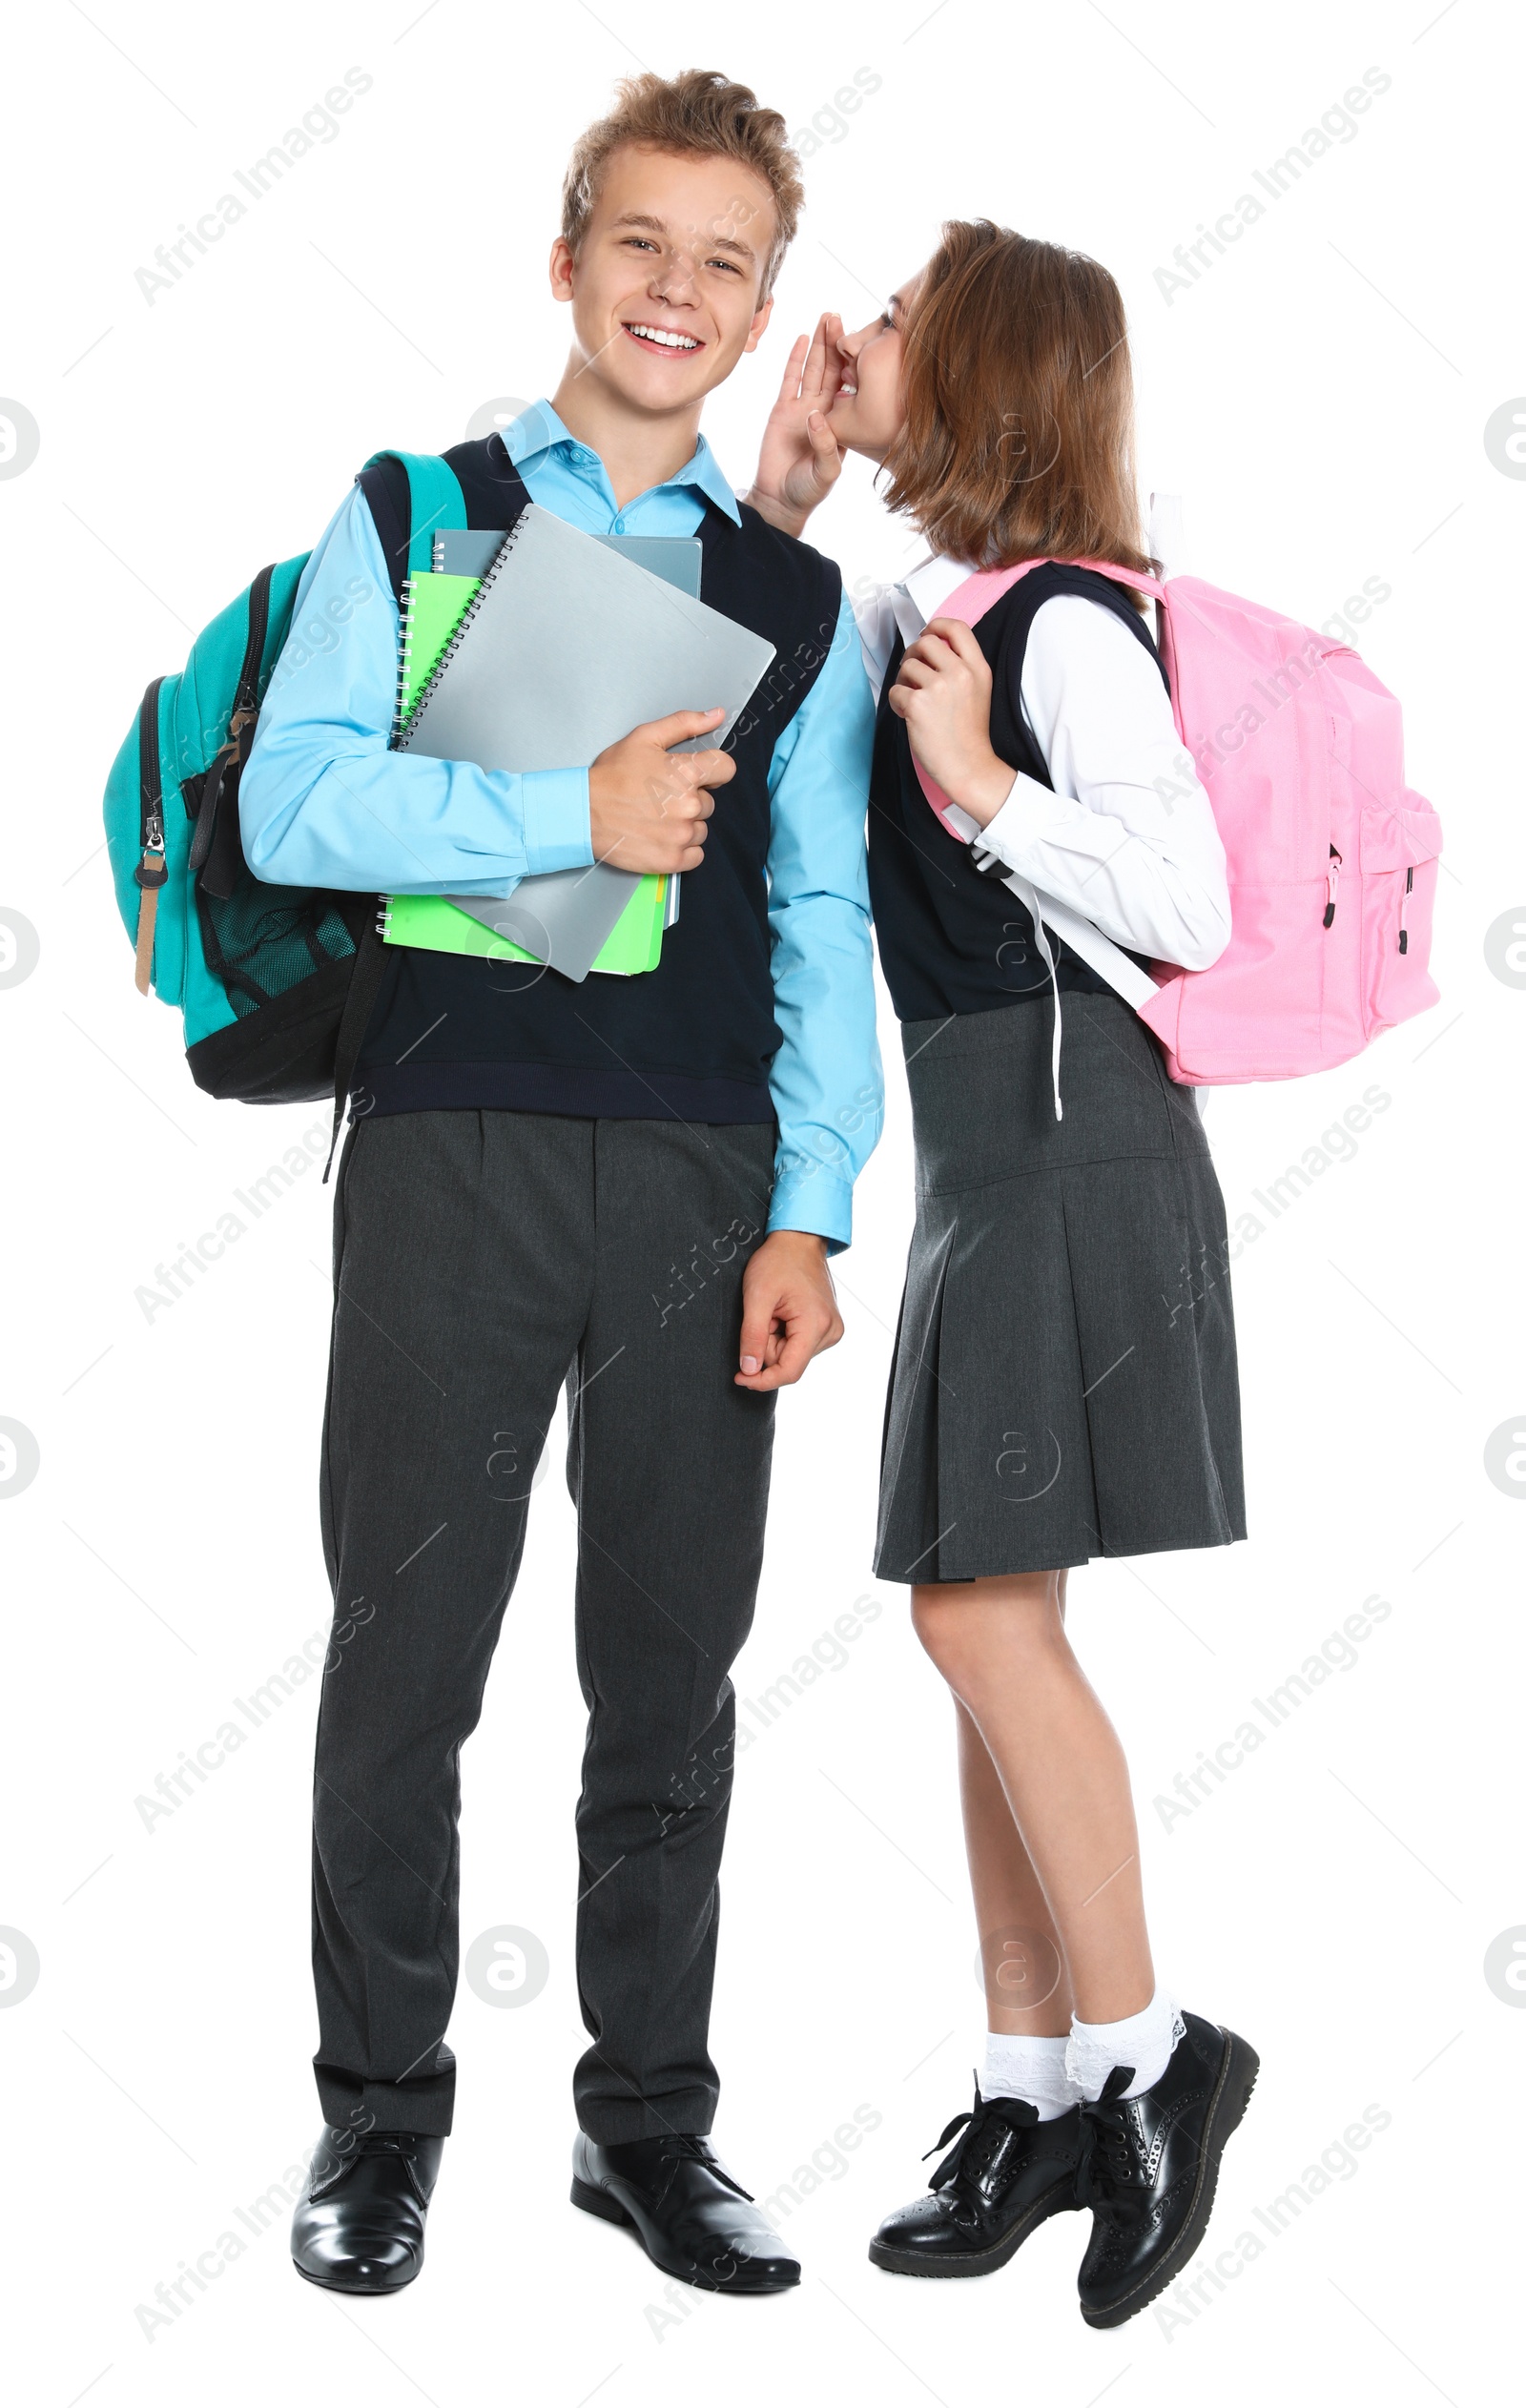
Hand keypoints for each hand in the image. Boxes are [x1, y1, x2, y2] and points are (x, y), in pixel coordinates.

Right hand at [588, 708, 735, 873]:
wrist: (583, 813)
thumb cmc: (611, 777)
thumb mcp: (644, 738)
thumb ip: (685, 724)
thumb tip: (716, 715)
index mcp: (686, 773)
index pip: (725, 769)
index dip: (713, 770)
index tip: (699, 775)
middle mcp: (689, 805)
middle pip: (709, 802)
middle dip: (690, 799)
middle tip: (660, 798)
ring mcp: (681, 835)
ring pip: (701, 829)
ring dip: (685, 825)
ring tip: (656, 818)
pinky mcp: (673, 859)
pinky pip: (696, 854)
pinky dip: (682, 849)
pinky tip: (661, 837)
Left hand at [735, 1230, 843, 1391]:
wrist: (798, 1240)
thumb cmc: (778, 1262)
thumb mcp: (756, 1297)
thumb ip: (752, 1337)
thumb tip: (749, 1371)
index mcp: (817, 1325)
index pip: (789, 1372)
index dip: (761, 1380)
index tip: (739, 1377)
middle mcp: (831, 1332)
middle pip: (787, 1362)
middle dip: (766, 1345)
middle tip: (762, 1315)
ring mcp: (831, 1330)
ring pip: (791, 1354)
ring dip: (774, 1338)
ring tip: (774, 1309)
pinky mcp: (827, 1327)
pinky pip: (797, 1343)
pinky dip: (783, 1333)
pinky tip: (783, 1312)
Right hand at [741, 316, 845, 538]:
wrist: (780, 499)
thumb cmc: (807, 490)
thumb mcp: (826, 472)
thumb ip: (825, 446)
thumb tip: (815, 417)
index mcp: (841, 422)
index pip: (849, 386)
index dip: (853, 362)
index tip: (860, 337)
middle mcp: (824, 411)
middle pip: (832, 369)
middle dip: (836, 342)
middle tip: (840, 316)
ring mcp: (803, 408)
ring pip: (814, 369)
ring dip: (820, 345)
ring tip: (826, 318)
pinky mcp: (782, 411)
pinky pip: (791, 380)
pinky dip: (797, 359)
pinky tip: (803, 339)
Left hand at [887, 618, 1014, 825]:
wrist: (969, 767)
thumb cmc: (969, 734)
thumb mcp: (978, 691)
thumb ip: (960, 667)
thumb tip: (930, 646)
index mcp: (977, 668)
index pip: (956, 628)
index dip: (936, 625)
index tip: (927, 634)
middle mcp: (960, 673)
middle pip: (925, 642)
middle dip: (914, 655)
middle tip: (914, 675)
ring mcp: (939, 687)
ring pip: (907, 666)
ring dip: (904, 682)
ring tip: (915, 703)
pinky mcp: (918, 704)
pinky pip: (895, 691)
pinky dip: (897, 704)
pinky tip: (911, 717)